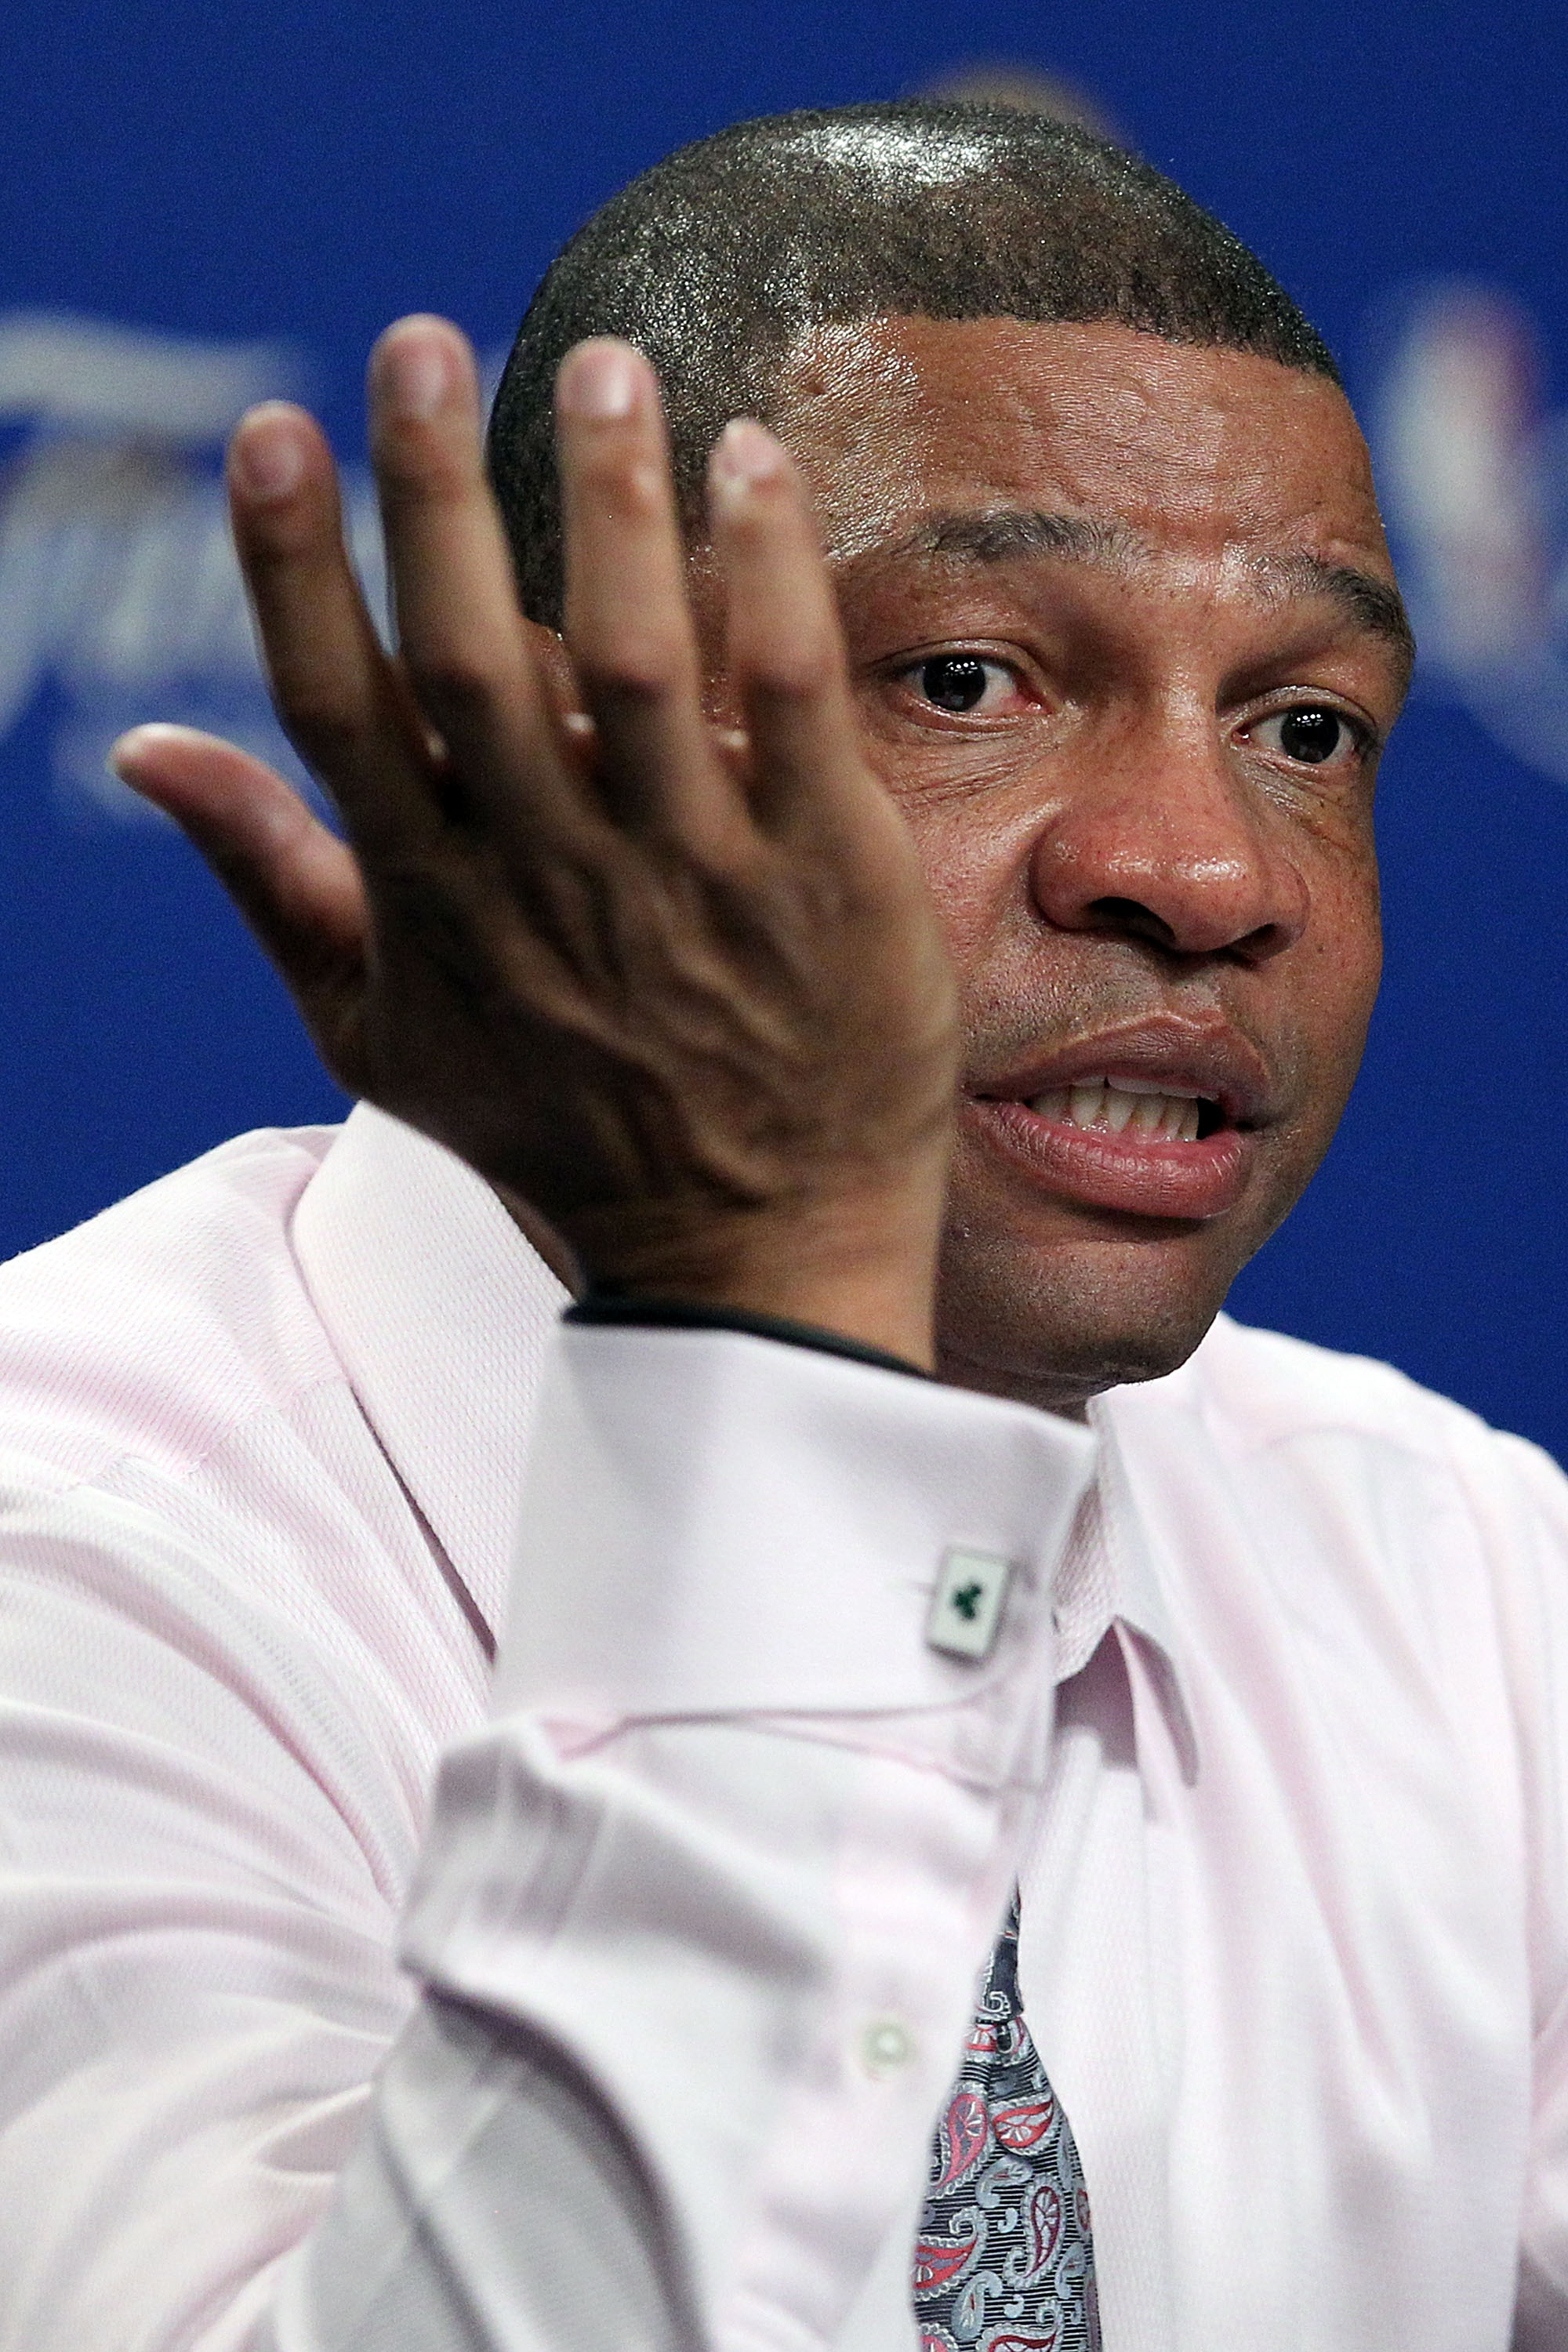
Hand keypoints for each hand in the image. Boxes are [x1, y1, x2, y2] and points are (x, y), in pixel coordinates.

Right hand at [113, 319, 958, 1365]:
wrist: (751, 1249)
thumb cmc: (559, 1127)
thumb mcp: (376, 1032)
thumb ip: (266, 880)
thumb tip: (143, 750)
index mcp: (431, 902)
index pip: (338, 712)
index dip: (293, 568)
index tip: (274, 430)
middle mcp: (548, 879)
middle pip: (469, 661)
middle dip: (432, 496)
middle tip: (415, 340)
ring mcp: (689, 878)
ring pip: (635, 664)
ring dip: (609, 504)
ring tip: (597, 363)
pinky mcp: (822, 876)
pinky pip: (788, 705)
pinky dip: (766, 580)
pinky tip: (753, 464)